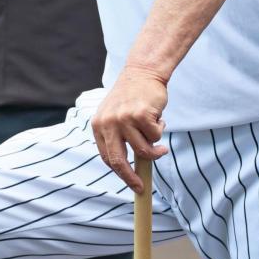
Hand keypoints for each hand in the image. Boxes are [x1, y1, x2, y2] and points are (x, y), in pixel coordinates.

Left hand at [91, 65, 168, 191]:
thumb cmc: (132, 96)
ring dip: (155, 149)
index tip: (133, 184)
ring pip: (143, 150)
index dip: (121, 174)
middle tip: (142, 187)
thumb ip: (118, 138)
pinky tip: (158, 116)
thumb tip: (130, 170)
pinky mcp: (140, 114)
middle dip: (131, 178)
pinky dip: (160, 129)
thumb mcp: (116, 115)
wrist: (143, 71)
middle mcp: (108, 122)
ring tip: (159, 135)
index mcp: (98, 124)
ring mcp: (124, 118)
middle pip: (118, 161)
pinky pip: (155, 136)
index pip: (107, 158)